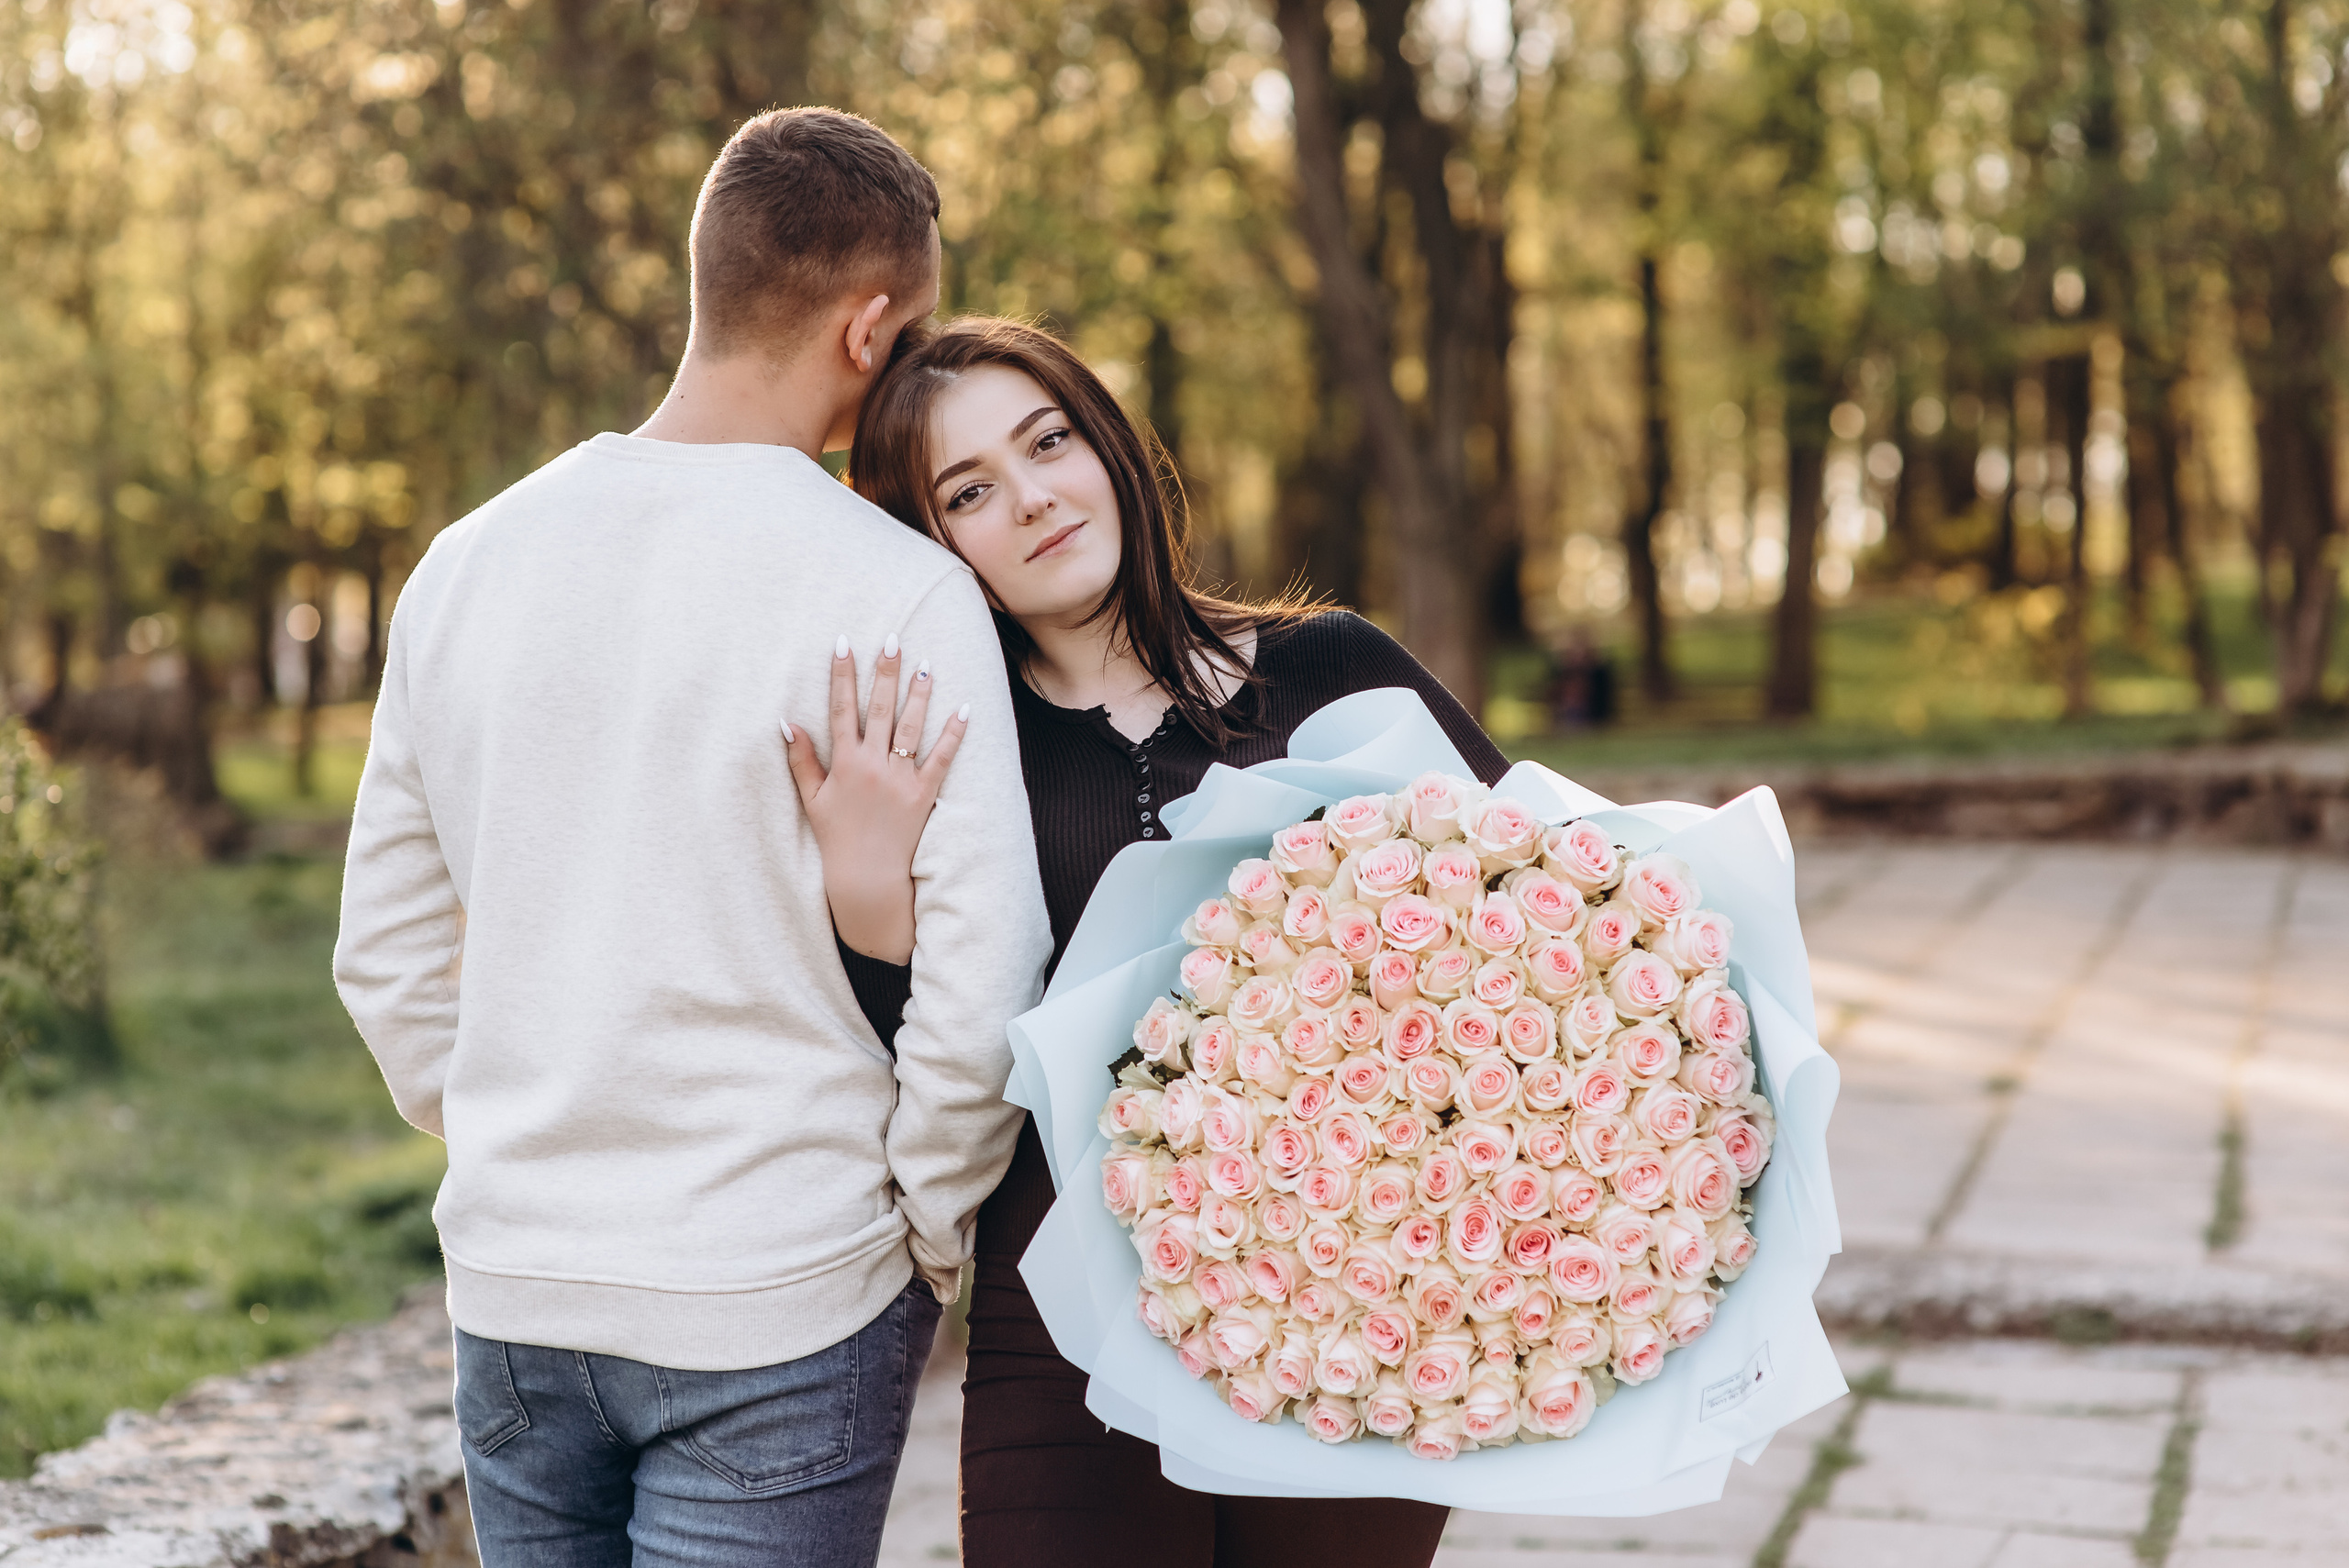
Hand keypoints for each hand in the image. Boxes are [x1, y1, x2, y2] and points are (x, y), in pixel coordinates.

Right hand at [783, 634, 969, 964]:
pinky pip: (942, 757)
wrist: (867, 878)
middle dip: (886, 672)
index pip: (842, 708)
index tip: (843, 643)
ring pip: (912, 726)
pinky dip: (954, 733)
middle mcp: (873, 765)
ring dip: (920, 693)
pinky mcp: (925, 793)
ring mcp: (901, 779)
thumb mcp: (812, 799)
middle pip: (881, 709)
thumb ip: (801, 759)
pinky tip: (965, 708)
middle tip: (892, 639)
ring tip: (927, 663)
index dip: (842, 674)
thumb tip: (787, 723)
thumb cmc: (837, 838)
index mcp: (844, 763)